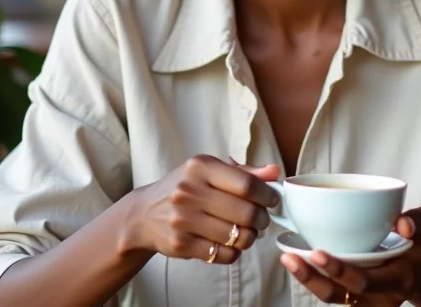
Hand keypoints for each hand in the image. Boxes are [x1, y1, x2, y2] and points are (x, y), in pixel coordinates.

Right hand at [125, 154, 280, 263]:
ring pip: (238, 236)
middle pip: (245, 212)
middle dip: (262, 219)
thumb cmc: (185, 187)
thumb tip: (275, 172)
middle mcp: (190, 191)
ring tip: (246, 231)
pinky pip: (223, 255)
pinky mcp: (180, 244)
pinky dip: (234, 251)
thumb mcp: (210, 171)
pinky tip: (229, 242)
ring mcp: (183, 219)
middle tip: (262, 219)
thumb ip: (245, 172)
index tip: (273, 200)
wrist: (145, 213)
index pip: (246, 184)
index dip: (267, 194)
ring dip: (250, 237)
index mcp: (200, 166)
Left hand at [280, 206, 420, 304]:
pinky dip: (310, 277)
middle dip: (313, 277)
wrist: (419, 267)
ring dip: (306, 280)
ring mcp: (364, 301)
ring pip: (330, 297)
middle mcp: (379, 298)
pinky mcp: (352, 295)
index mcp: (399, 280)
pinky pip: (329, 291)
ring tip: (288, 258)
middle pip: (340, 295)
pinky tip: (294, 258)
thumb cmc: (419, 242)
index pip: (365, 282)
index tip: (319, 252)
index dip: (340, 270)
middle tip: (292, 256)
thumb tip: (404, 224)